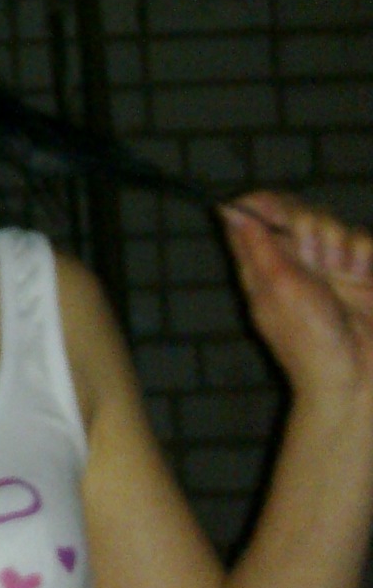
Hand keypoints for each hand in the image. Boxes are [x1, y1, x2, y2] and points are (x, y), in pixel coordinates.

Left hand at [222, 192, 372, 405]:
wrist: (357, 381)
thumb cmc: (310, 342)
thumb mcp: (279, 289)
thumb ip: (258, 245)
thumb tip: (228, 208)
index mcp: (263, 266)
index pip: (254, 216)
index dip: (267, 206)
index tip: (281, 215)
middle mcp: (294, 262)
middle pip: (296, 212)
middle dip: (309, 223)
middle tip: (315, 255)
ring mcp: (327, 267)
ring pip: (331, 223)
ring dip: (338, 240)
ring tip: (341, 272)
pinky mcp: (359, 273)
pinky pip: (361, 239)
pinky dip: (361, 251)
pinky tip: (359, 275)